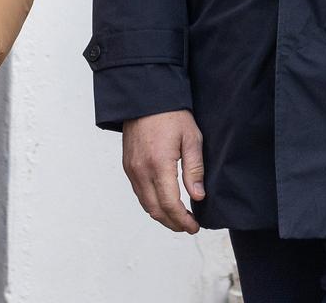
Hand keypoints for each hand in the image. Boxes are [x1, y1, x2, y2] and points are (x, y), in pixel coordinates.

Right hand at [122, 109, 205, 233]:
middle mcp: (141, 171)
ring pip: (145, 204)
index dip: (182, 220)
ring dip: (161, 215)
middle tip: (188, 227)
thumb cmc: (172, 115)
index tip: (194, 227)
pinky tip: (164, 203)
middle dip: (172, 223)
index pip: (170, 204)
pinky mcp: (128, 166)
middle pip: (155, 210)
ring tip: (178, 219)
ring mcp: (131, 170)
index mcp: (159, 165)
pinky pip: (139, 193)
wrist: (145, 98)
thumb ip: (194, 169)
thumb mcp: (192, 138)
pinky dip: (151, 203)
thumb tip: (198, 197)